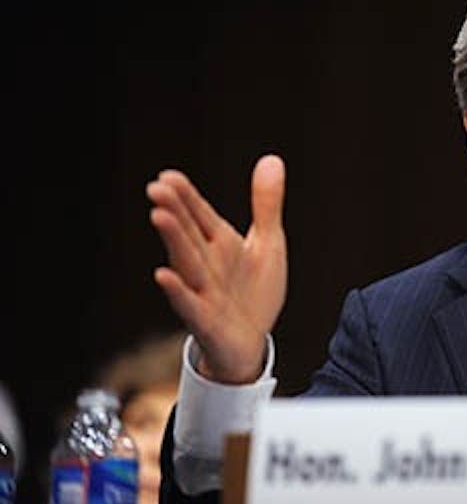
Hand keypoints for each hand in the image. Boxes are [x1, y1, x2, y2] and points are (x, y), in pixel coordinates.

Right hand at [146, 155, 286, 383]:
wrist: (251, 344)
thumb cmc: (253, 292)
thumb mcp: (267, 243)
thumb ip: (266, 204)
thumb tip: (272, 159)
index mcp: (220, 244)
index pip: (200, 215)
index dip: (186, 196)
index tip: (168, 176)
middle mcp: (206, 265)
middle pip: (189, 234)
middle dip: (175, 211)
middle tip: (157, 187)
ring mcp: (204, 293)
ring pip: (186, 263)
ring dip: (173, 241)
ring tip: (159, 216)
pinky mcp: (207, 321)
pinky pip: (190, 305)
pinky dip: (178, 292)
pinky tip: (163, 276)